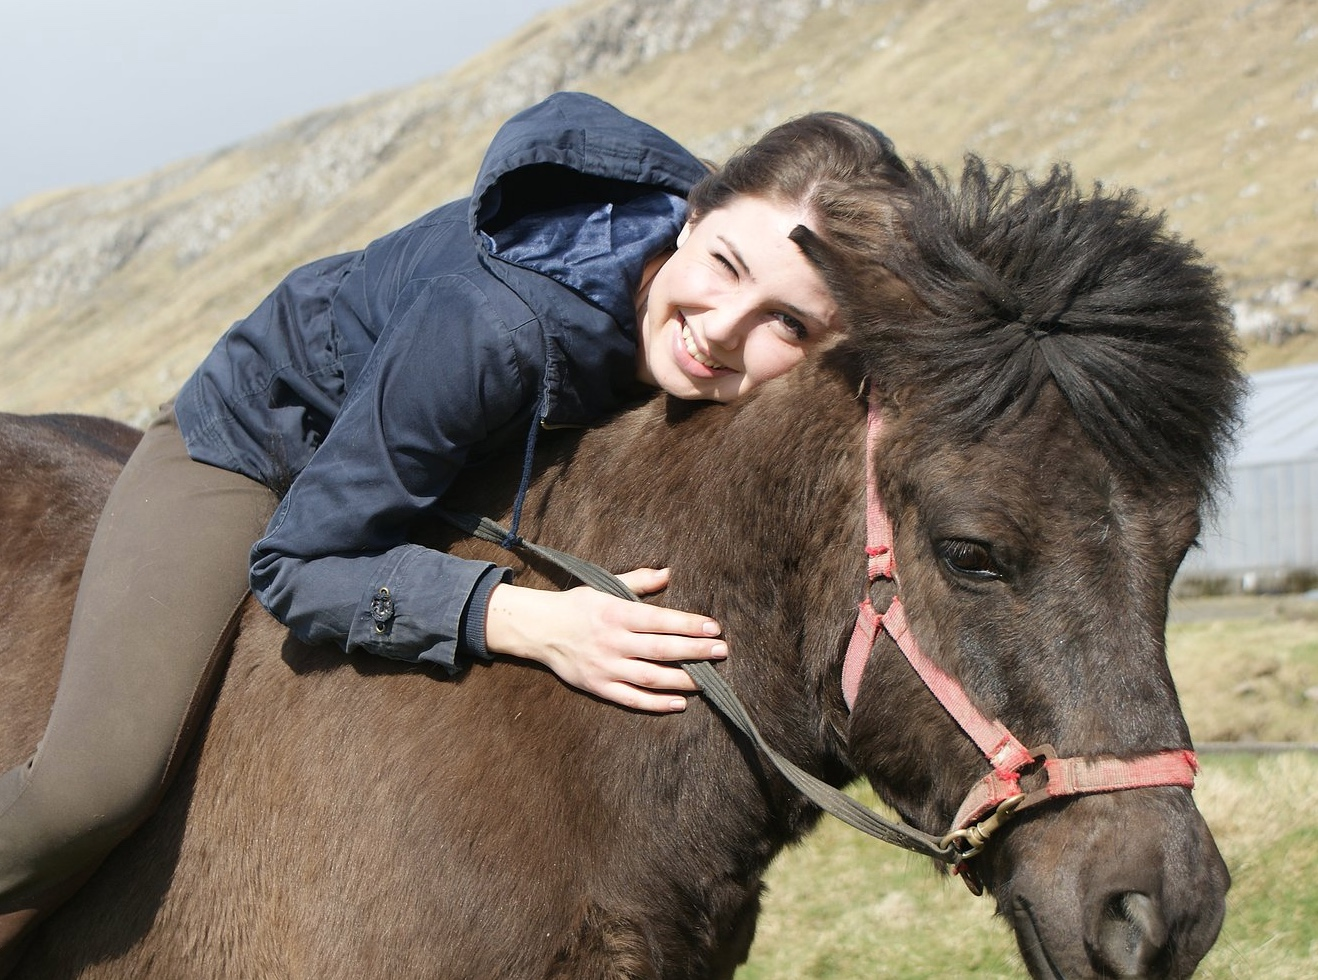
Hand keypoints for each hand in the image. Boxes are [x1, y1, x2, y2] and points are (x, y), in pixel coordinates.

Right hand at [483, 568, 725, 712]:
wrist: (540, 629)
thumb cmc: (579, 606)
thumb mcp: (606, 586)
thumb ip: (639, 581)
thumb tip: (669, 572)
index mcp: (617, 613)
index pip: (661, 620)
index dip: (689, 624)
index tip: (714, 628)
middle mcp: (613, 641)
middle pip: (661, 649)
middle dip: (694, 651)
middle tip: (721, 652)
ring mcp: (606, 667)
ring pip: (650, 677)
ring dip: (682, 679)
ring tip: (707, 680)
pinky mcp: (599, 687)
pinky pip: (632, 699)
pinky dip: (657, 704)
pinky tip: (680, 703)